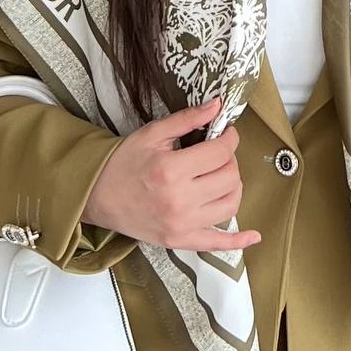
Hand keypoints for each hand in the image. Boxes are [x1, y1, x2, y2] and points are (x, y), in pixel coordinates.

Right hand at [81, 101, 262, 254]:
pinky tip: (253, 236)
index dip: (229, 138)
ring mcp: (181, 224)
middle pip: (230, 177)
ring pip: (231, 204)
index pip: (221, 152)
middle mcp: (179, 200)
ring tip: (219, 176)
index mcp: (171, 170)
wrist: (97, 195)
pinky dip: (237, 242)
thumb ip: (187, 119)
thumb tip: (218, 106)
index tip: (225, 133)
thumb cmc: (124, 162)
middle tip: (217, 153)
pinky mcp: (180, 240)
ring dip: (233, 186)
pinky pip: (216, 244)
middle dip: (229, 160)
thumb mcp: (153, 134)